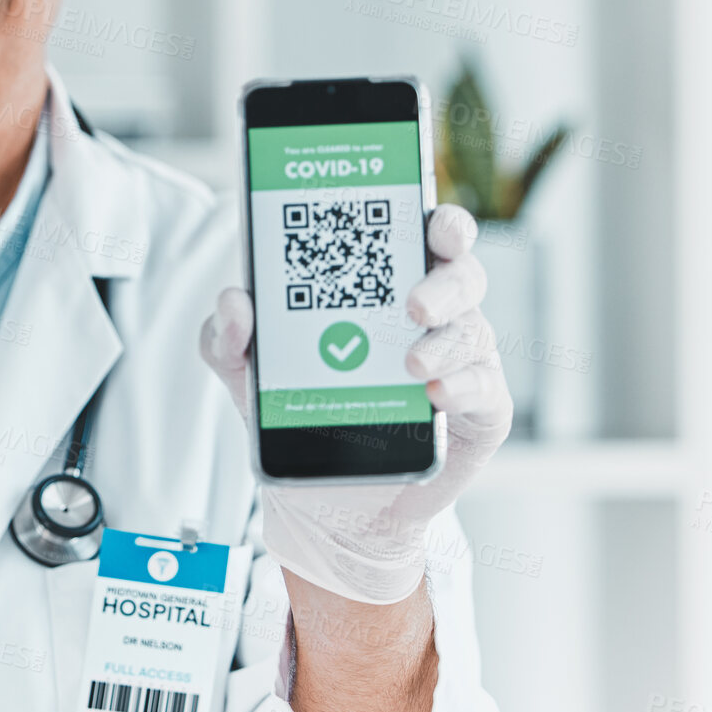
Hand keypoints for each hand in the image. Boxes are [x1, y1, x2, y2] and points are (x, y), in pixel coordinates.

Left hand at [200, 204, 513, 603]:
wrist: (323, 496)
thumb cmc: (297, 407)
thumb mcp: (245, 368)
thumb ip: (227, 332)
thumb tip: (235, 302)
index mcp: (382, 285)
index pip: (419, 234)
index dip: (434, 218)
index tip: (427, 215)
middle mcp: (430, 313)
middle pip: (460, 272)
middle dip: (446, 277)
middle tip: (412, 301)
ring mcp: (459, 360)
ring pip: (472, 330)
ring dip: (444, 342)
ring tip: (409, 362)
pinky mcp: (477, 411)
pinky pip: (483, 390)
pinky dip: (462, 387)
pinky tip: (433, 394)